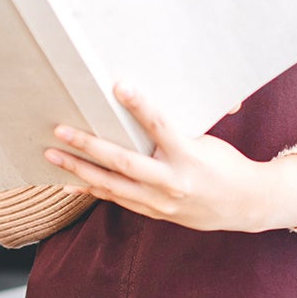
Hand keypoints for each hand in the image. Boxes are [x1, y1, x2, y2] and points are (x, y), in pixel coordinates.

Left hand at [43, 83, 296, 232]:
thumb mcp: (206, 141)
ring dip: (78, 169)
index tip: (120, 86)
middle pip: (123, 162)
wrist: (245, 204)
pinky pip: (116, 199)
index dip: (140, 105)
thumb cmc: (225, 164)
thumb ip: (175, 130)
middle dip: (88, 145)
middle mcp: (173, 182)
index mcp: (190, 156)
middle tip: (60, 129)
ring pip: (111, 185)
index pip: (161, 126)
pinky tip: (67, 182)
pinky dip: (90, 189)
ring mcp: (161, 201)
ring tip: (51, 155)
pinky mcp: (154, 211)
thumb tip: (145, 99)